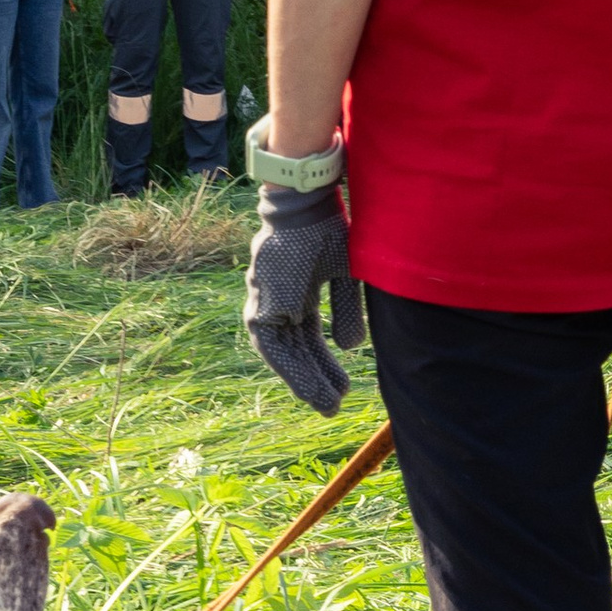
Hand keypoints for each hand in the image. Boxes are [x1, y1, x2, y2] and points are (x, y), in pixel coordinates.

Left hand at [243, 181, 364, 415]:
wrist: (304, 204)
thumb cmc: (327, 229)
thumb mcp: (346, 273)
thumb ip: (347, 309)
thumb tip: (350, 348)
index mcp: (298, 293)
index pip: (308, 338)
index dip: (323, 364)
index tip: (340, 389)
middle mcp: (279, 300)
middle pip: (298, 350)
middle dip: (316, 379)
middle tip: (333, 406)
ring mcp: (267, 302)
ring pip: (285, 353)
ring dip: (305, 380)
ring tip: (327, 404)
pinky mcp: (261, 304)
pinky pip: (273, 345)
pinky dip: (290, 367)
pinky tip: (307, 386)